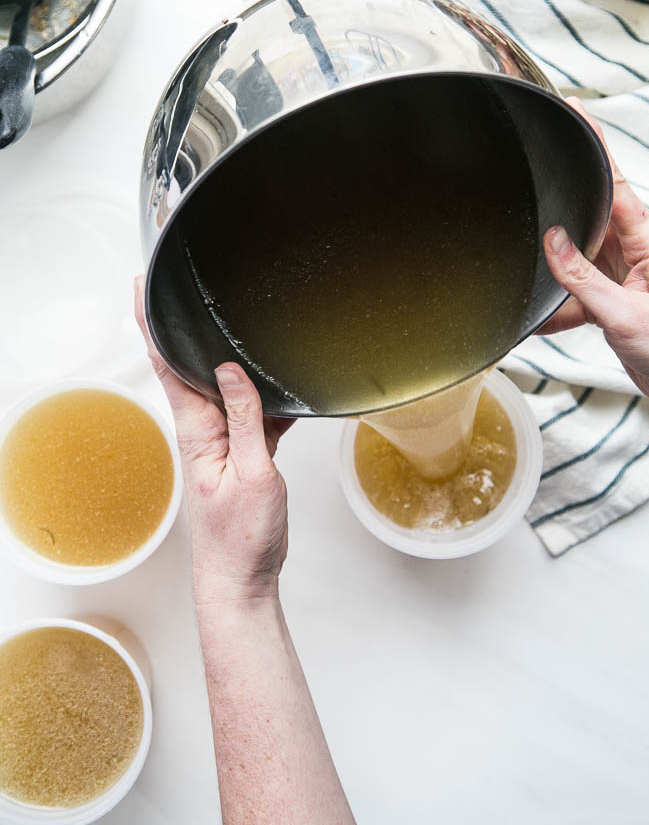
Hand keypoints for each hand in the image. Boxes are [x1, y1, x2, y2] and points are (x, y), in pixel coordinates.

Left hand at [134, 278, 293, 605]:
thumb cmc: (242, 537)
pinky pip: (252, 414)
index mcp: (197, 432)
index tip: (141, 291)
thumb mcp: (252, 473)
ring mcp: (222, 442)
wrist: (243, 578)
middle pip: (193, 369)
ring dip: (236, 364)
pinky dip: (267, 400)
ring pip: (228, 389)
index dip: (152, 327)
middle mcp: (203, 431)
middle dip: (192, 331)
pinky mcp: (242, 454)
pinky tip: (286, 394)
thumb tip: (229, 371)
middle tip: (192, 291)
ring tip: (249, 335)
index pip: (168, 367)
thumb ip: (244, 419)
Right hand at [540, 98, 648, 405]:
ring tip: (535, 281)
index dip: (595, 145)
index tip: (575, 111)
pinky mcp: (610, 302)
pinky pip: (574, 294)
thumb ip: (584, 278)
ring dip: (554, 273)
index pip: (616, 183)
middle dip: (560, 212)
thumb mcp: (627, 314)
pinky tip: (541, 319)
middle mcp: (634, 252)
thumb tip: (554, 241)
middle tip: (532, 195)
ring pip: (575, 258)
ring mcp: (621, 276)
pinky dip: (557, 307)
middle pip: (588, 216)